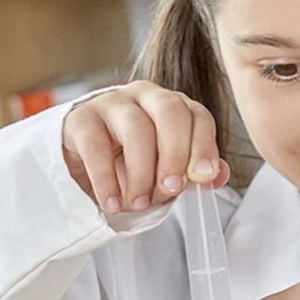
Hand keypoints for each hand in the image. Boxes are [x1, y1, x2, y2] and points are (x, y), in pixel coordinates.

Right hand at [62, 81, 230, 213]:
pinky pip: (97, 146)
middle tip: (169, 190)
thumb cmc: (129, 164)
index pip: (196, 115)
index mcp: (171, 106)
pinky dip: (106, 180)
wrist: (81, 163)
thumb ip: (192, 172)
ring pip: (136, 128)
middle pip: (169, 112)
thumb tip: (218, 175)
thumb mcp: (165, 171)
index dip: (203, 146)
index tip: (203, 176)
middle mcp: (144, 96)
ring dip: (141, 172)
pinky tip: (112, 203)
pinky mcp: (80, 120)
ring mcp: (111, 103)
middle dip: (174, 155)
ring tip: (139, 203)